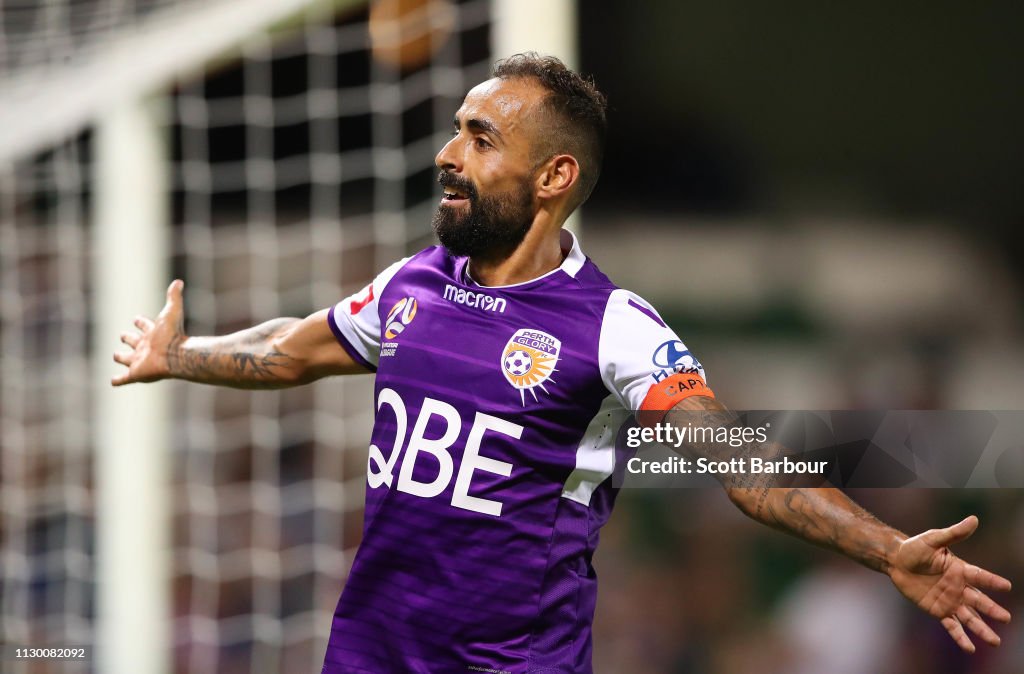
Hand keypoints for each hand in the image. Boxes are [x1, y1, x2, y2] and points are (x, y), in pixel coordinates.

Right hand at [111, 280, 185, 385]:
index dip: (140, 322)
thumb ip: (174, 297)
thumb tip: (179, 281)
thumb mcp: (172, 311)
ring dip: (121, 357)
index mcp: (152, 333)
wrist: (175, 355)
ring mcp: (139, 361)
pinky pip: (123, 379)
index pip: (144, 325)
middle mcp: (145, 347)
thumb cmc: (174, 334)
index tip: (136, 319)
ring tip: (116, 356)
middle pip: (133, 342)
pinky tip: (113, 381)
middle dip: (128, 338)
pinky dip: (117, 380)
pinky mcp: (135, 374)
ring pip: (126, 358)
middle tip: (123, 335)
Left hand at [889, 515, 1011, 652]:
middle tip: (1007, 618)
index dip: (992, 581)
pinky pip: (951, 626)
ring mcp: (950, 600)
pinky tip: (970, 648)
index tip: (1007, 587)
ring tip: (995, 642)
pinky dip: (960, 637)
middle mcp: (959, 587)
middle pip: (979, 601)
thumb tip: (974, 519)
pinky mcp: (938, 611)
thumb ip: (954, 533)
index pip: (979, 576)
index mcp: (960, 569)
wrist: (895, 561)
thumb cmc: (914, 547)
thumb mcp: (934, 539)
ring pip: (969, 618)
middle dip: (992, 610)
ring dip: (982, 629)